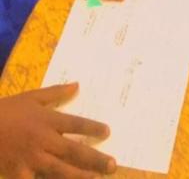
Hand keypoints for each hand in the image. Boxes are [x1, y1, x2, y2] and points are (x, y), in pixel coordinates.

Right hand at [0, 83, 114, 178]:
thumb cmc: (6, 110)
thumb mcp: (31, 97)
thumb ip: (56, 92)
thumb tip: (78, 85)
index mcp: (47, 120)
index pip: (76, 124)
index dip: (92, 128)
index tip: (107, 132)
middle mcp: (43, 140)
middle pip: (74, 151)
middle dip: (95, 159)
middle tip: (113, 165)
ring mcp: (32, 160)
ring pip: (61, 171)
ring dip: (80, 176)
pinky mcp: (19, 174)